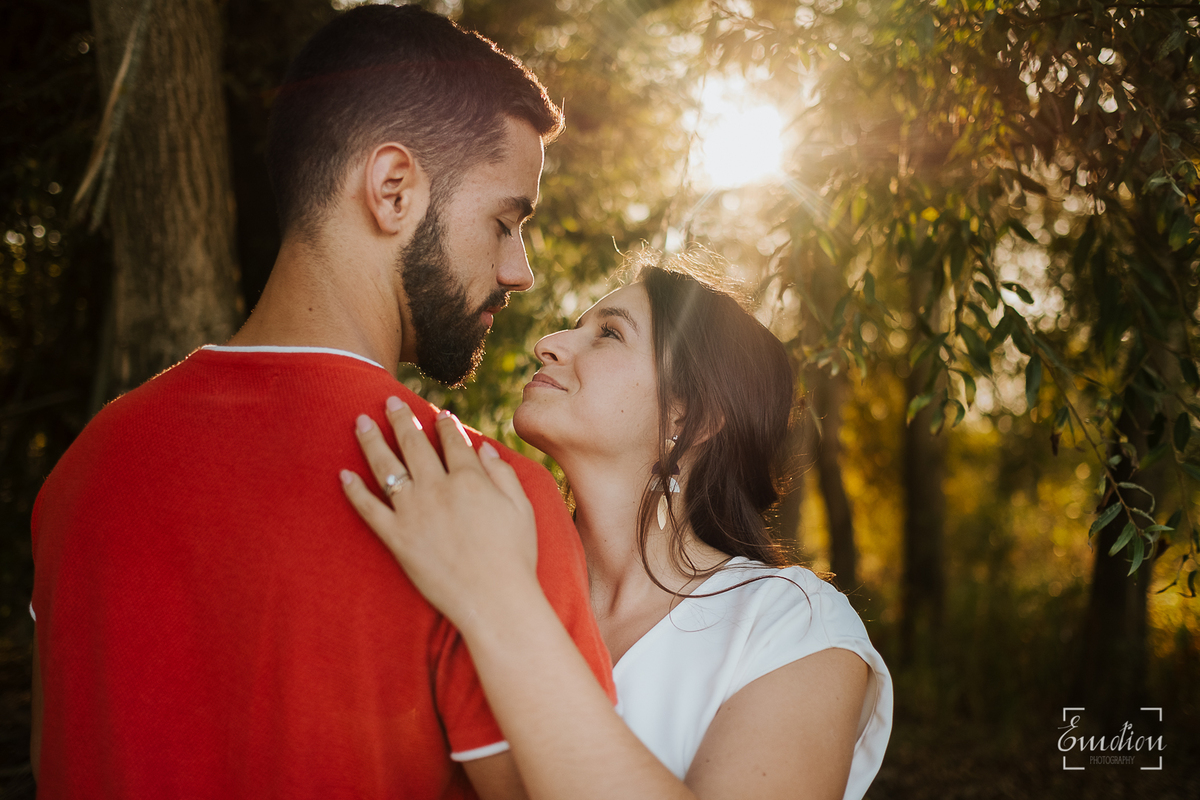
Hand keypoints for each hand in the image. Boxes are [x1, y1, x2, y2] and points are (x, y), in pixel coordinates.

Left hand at [340, 397, 539, 631]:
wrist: (495, 599)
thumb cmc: (515, 556)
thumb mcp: (522, 507)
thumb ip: (503, 473)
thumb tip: (484, 448)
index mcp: (469, 478)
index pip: (451, 440)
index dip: (444, 424)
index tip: (438, 414)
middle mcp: (436, 488)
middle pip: (413, 443)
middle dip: (400, 418)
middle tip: (389, 402)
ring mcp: (412, 512)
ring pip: (386, 467)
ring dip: (371, 441)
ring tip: (359, 421)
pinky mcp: (396, 538)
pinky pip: (369, 509)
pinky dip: (353, 491)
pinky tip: (343, 474)